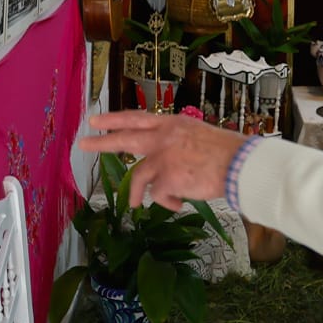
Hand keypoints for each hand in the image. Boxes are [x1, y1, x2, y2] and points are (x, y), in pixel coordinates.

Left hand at [79, 110, 245, 209]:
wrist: (239, 165)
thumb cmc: (227, 152)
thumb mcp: (198, 135)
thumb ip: (178, 143)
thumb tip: (168, 160)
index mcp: (172, 124)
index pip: (136, 118)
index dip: (115, 119)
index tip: (96, 120)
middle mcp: (163, 137)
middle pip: (125, 138)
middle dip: (102, 142)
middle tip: (83, 143)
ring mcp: (163, 157)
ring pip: (138, 176)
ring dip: (136, 193)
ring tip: (134, 204)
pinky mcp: (166, 179)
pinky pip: (157, 196)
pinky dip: (166, 202)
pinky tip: (177, 204)